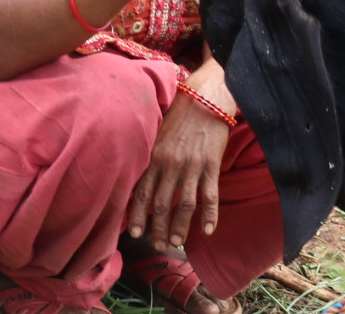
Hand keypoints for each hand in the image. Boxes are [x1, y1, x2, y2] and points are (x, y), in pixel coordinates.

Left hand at [127, 92, 228, 250]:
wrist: (204, 97)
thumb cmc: (178, 116)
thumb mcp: (157, 134)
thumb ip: (150, 157)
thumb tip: (140, 181)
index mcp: (153, 156)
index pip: (140, 191)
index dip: (136, 214)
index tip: (133, 233)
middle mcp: (169, 163)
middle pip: (161, 204)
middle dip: (158, 228)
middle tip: (158, 245)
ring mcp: (191, 166)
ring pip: (184, 204)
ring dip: (180, 227)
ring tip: (177, 243)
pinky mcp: (211, 165)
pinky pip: (210, 195)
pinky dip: (210, 215)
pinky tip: (209, 230)